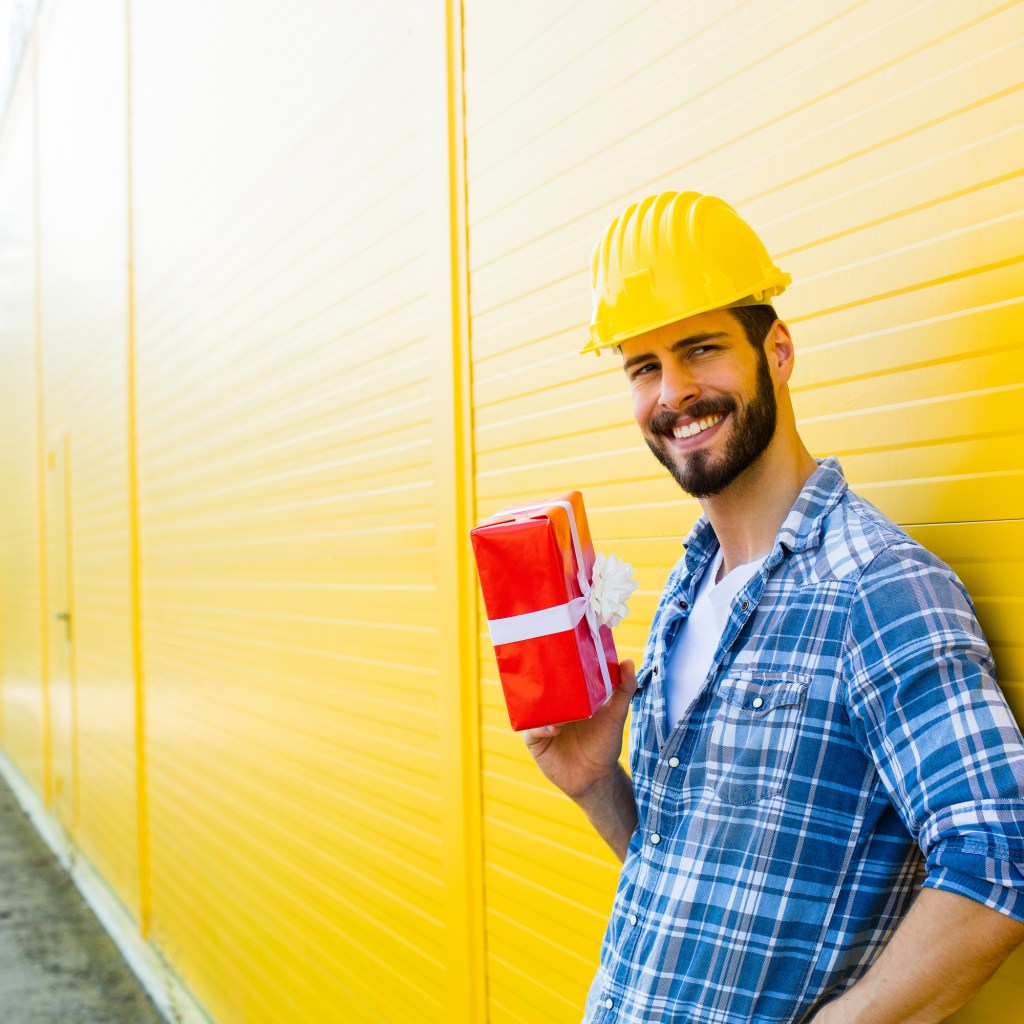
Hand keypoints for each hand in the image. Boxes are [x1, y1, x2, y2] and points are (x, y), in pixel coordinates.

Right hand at [521, 659, 638, 801]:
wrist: (596, 777)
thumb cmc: (605, 742)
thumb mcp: (616, 713)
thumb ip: (624, 688)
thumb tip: (627, 661)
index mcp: (568, 697)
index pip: (558, 677)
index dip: (557, 665)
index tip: (561, 652)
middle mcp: (552, 707)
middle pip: (541, 690)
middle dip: (544, 682)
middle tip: (550, 674)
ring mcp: (541, 723)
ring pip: (532, 708)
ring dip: (540, 705)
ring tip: (556, 705)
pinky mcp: (535, 741)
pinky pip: (530, 730)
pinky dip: (540, 727)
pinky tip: (553, 727)